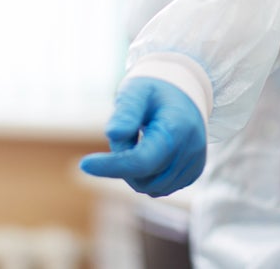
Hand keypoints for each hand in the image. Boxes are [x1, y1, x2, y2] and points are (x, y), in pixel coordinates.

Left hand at [79, 77, 205, 196]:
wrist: (183, 94)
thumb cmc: (154, 91)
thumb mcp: (136, 91)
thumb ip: (126, 111)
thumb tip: (113, 134)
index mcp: (176, 128)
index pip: (141, 160)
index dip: (112, 166)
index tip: (85, 164)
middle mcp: (191, 150)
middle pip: (143, 177)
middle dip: (123, 163)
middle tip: (124, 134)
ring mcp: (194, 164)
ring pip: (150, 187)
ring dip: (135, 171)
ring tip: (139, 140)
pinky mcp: (193, 174)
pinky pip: (160, 188)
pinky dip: (148, 175)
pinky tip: (150, 152)